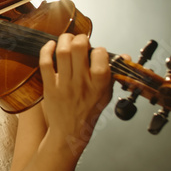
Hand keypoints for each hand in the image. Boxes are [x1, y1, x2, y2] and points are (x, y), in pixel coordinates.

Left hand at [38, 33, 112, 149]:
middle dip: (80, 38)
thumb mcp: (107, 94)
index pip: (100, 56)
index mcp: (99, 85)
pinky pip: (45, 63)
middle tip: (80, 40)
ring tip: (67, 39)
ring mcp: (64, 85)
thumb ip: (114, 74)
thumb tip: (125, 56)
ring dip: (64, 39)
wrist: (70, 132)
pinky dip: (46, 50)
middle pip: (78, 48)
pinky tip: (51, 45)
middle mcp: (81, 83)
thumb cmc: (89, 112)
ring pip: (62, 52)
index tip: (97, 51)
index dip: (99, 49)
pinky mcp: (49, 87)